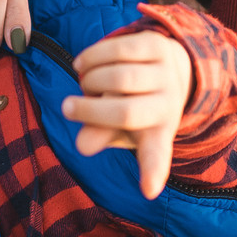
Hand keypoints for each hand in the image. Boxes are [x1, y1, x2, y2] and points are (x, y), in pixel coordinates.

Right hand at [63, 30, 192, 198]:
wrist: (165, 65)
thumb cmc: (134, 104)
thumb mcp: (115, 126)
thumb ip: (98, 134)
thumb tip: (83, 145)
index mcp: (159, 133)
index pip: (156, 155)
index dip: (151, 173)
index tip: (148, 191)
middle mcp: (169, 104)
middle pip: (125, 112)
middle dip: (89, 111)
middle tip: (67, 109)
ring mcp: (166, 73)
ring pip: (121, 78)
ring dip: (91, 81)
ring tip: (84, 84)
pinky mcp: (157, 44)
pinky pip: (119, 49)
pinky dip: (92, 57)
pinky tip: (81, 65)